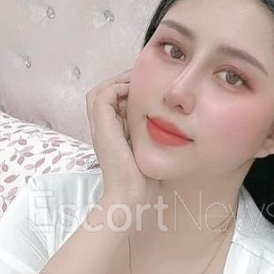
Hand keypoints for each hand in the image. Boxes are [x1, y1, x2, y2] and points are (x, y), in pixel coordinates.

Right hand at [85, 66, 159, 210]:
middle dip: (121, 82)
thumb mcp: (150, 149)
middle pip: (103, 94)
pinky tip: (137, 92)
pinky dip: (117, 88)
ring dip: (118, 82)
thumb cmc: (144, 179)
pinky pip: (103, 96)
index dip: (127, 91)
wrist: (131, 196)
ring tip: (138, 80)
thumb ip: (153, 134)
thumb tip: (173, 120)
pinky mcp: (102, 128)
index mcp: (112, 134)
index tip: (148, 86)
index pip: (113, 103)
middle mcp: (103, 129)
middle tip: (142, 77)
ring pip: (99, 92)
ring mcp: (100, 128)